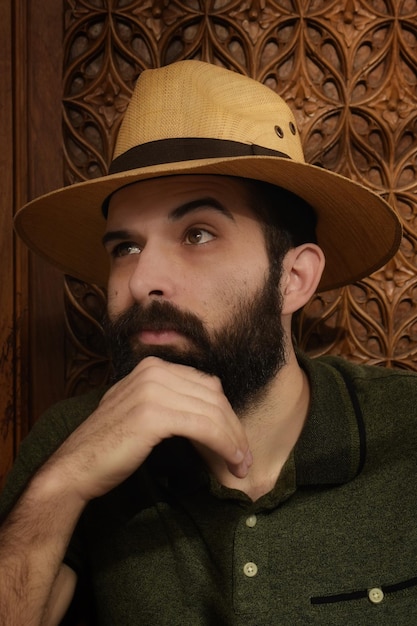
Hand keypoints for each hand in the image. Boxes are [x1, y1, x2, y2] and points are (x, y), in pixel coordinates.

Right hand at [49, 356, 251, 502]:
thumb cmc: (109, 446)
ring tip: (240, 465)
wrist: (75, 467)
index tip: (237, 442)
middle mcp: (153, 371)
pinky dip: (224, 444)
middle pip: (213, 396)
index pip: (205, 385)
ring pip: (213, 412)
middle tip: (244, 459)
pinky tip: (230, 461)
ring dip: (234, 440)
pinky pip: (204, 427)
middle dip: (235, 428)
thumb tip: (210, 416)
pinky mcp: (154, 414)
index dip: (227, 414)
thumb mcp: (140, 411)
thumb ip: (169, 402)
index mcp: (152, 366)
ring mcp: (152, 389)